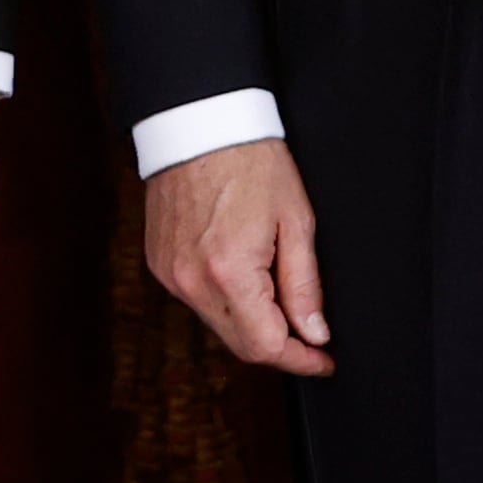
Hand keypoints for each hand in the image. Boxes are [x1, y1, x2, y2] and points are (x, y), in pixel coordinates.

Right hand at [142, 137, 332, 377]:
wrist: (199, 122)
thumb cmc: (250, 160)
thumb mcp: (295, 220)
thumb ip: (304, 285)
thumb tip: (314, 333)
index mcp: (229, 271)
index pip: (266, 345)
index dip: (301, 360)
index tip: (323, 360)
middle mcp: (192, 281)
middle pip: (241, 344)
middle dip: (280, 346)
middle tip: (311, 336)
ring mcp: (170, 274)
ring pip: (219, 325)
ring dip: (252, 323)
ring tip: (277, 290)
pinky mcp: (160, 263)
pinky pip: (198, 300)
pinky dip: (226, 300)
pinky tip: (244, 273)